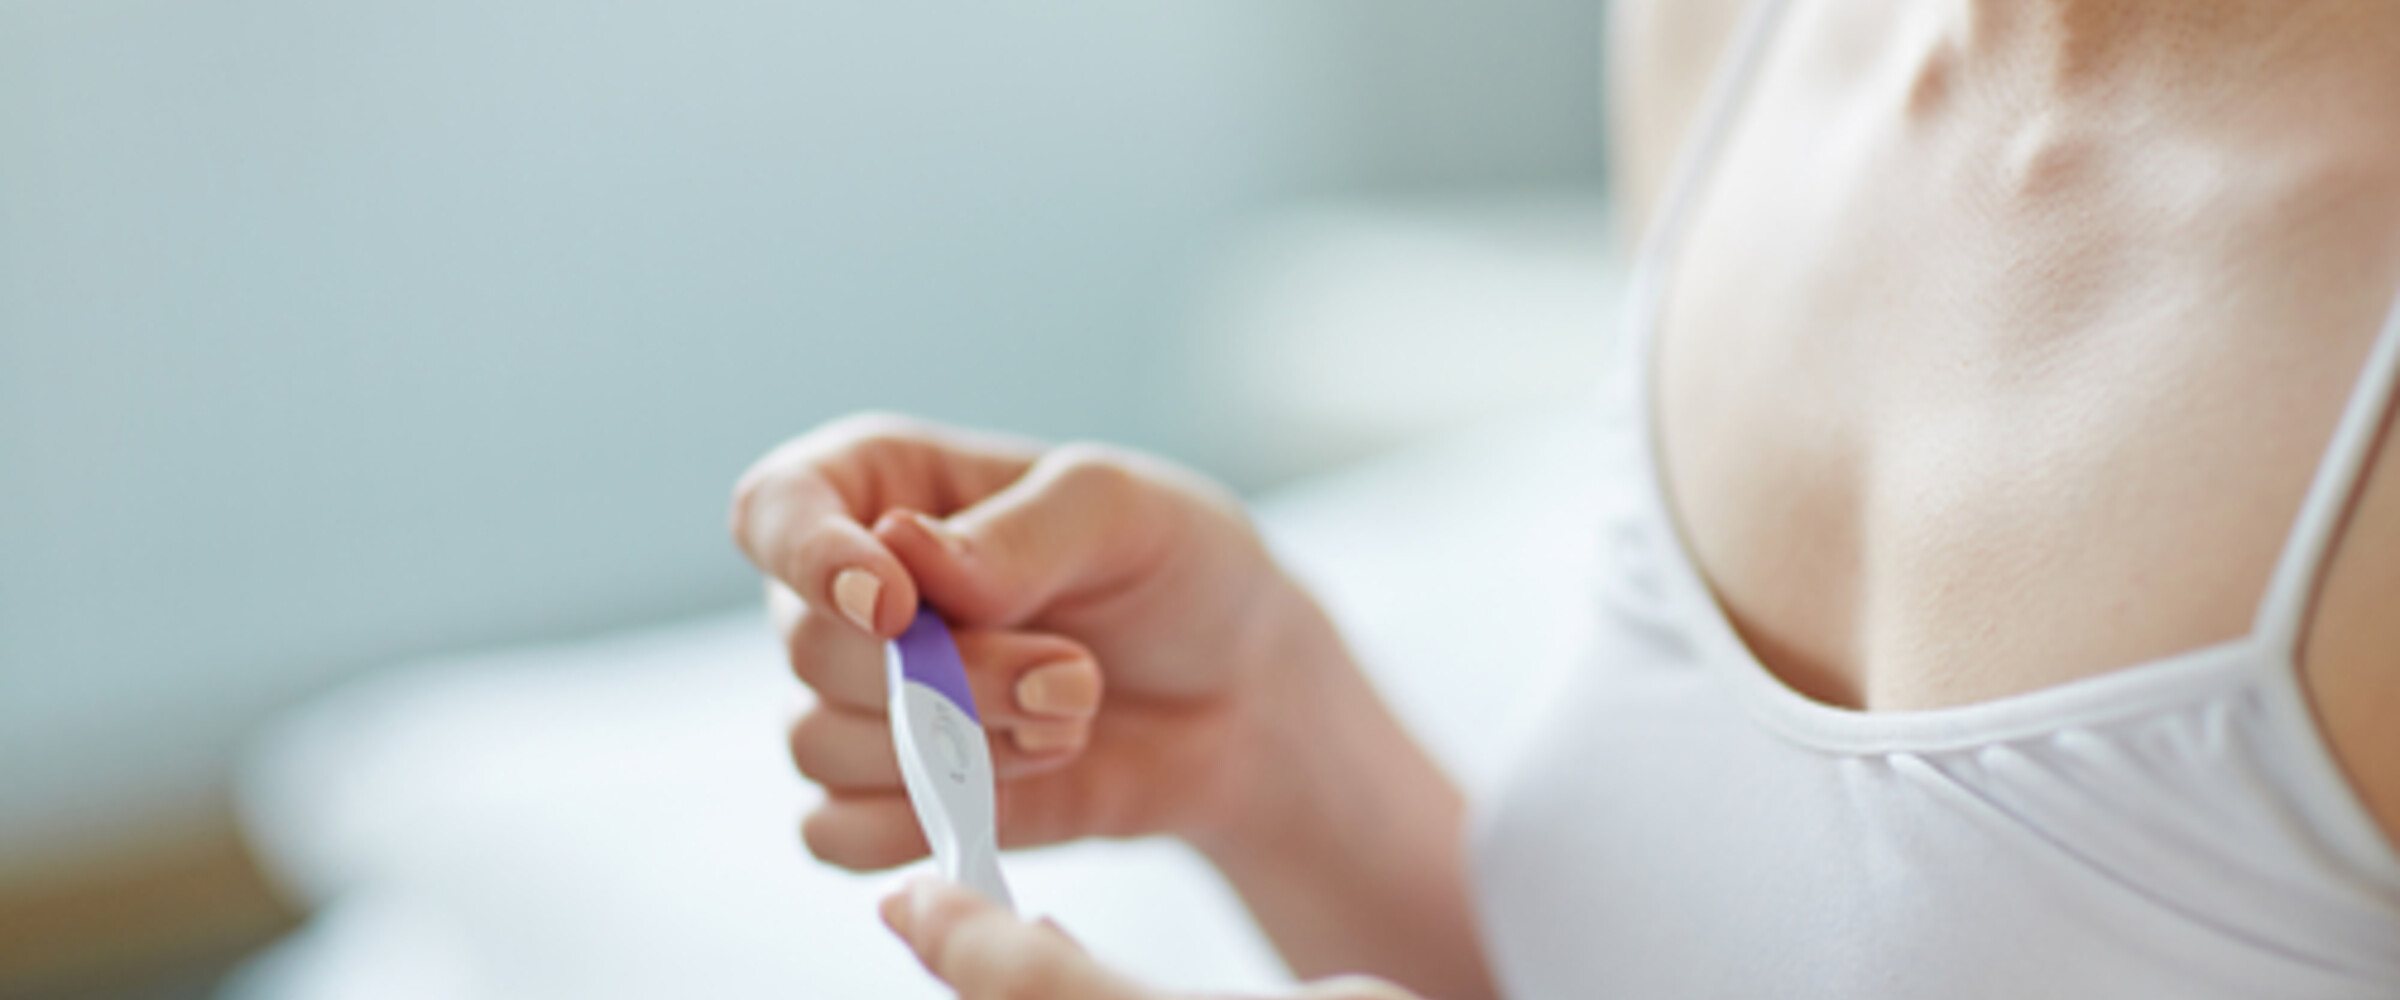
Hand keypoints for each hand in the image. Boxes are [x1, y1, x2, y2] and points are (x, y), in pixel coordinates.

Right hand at [734, 413, 1496, 999]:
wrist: (1242, 695)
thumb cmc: (1179, 569)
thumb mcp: (1126, 513)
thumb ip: (1019, 534)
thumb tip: (903, 555)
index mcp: (883, 483)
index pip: (775, 508)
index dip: (807, 558)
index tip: (893, 604)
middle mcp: (848, 590)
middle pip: (809, 647)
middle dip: (947, 678)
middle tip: (1073, 674)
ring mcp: (862, 698)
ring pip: (817, 745)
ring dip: (956, 750)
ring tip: (1073, 716)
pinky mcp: (890, 794)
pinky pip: (834, 832)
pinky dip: (923, 822)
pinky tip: (1024, 781)